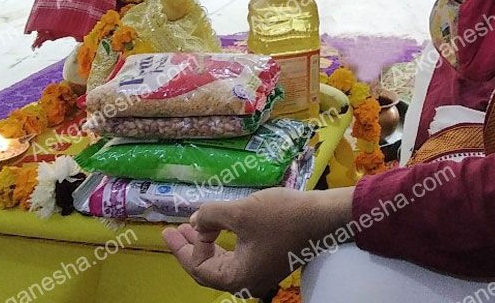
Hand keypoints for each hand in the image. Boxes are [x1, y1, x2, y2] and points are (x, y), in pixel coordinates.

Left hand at [163, 187, 353, 296]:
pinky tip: (217, 227)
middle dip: (189, 248)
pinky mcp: (267, 261)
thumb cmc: (281, 216)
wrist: (322, 216)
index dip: (185, 247)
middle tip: (171, 231)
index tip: (176, 225)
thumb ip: (210, 217)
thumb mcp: (240, 212)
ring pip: (223, 263)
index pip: (199, 269)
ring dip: (205, 244)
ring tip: (190, 226)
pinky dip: (223, 244)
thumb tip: (195, 221)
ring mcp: (259, 273)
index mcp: (238, 277)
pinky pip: (237, 257)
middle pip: (208, 269)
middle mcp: (247, 282)